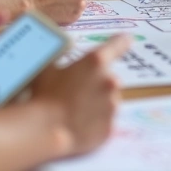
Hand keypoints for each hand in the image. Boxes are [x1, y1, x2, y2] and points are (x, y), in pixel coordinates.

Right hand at [30, 34, 130, 155]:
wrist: (46, 131)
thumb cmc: (44, 94)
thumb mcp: (47, 68)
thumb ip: (58, 55)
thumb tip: (62, 49)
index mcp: (96, 62)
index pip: (118, 44)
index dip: (120, 42)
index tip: (126, 39)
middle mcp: (110, 81)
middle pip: (107, 78)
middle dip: (95, 83)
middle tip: (75, 91)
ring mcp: (112, 106)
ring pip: (108, 100)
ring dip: (96, 102)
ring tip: (74, 110)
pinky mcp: (110, 127)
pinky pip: (104, 120)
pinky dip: (95, 121)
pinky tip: (78, 124)